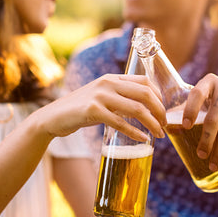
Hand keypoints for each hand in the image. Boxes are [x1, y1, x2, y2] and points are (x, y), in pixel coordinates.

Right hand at [35, 74, 166, 140]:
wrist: (52, 117)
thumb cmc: (79, 110)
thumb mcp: (101, 97)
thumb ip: (119, 98)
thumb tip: (142, 109)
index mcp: (112, 78)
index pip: (145, 81)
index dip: (159, 96)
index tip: (163, 111)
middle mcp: (107, 82)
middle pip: (145, 93)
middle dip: (160, 110)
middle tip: (165, 125)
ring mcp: (100, 95)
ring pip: (136, 108)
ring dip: (152, 122)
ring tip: (159, 134)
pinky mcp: (92, 110)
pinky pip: (120, 122)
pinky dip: (135, 132)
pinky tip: (143, 139)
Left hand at [182, 74, 217, 170]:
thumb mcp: (207, 101)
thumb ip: (189, 110)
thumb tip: (168, 129)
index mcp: (209, 81)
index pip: (197, 94)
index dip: (190, 110)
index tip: (185, 126)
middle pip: (212, 118)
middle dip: (206, 140)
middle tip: (201, 155)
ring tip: (212, 164)